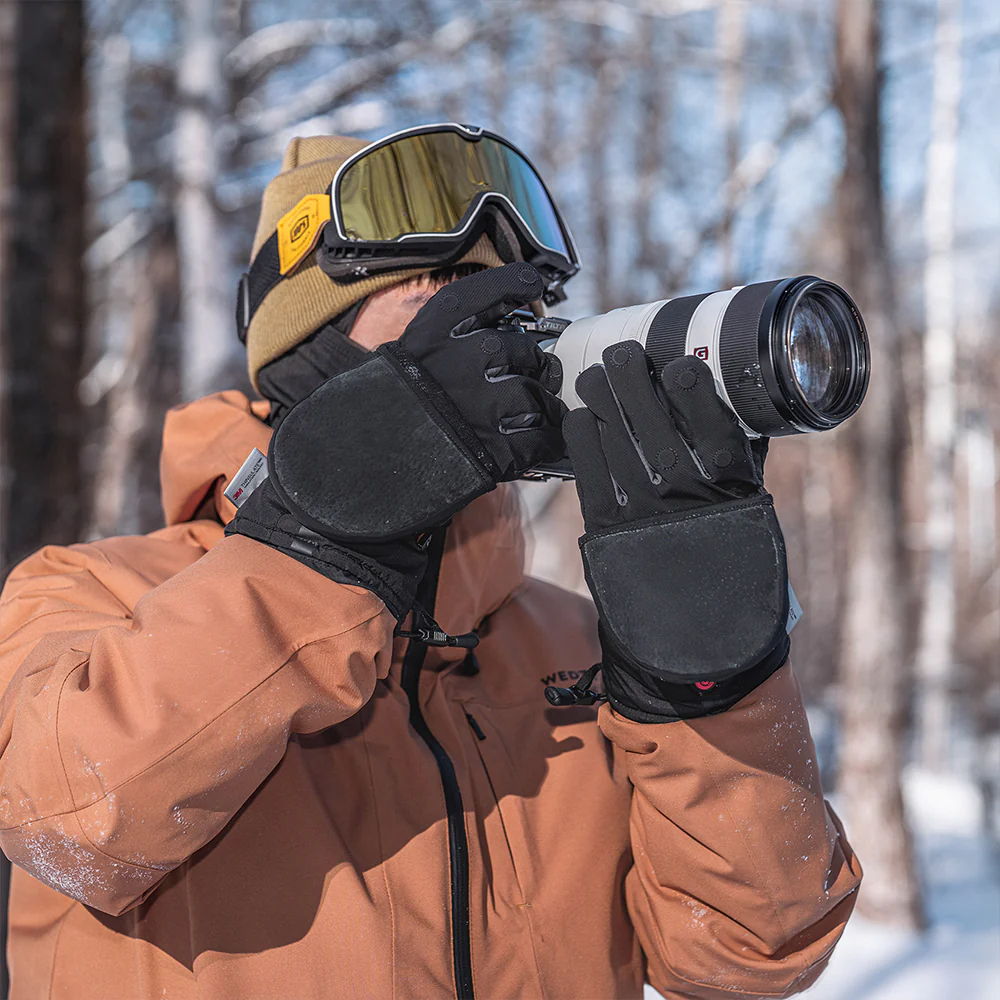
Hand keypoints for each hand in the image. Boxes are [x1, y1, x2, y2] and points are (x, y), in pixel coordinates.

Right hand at [231, 263, 562, 621]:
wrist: (350, 467)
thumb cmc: (372, 413)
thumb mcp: (402, 358)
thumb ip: (446, 343)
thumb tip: (493, 338)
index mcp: (440, 327)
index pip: (496, 289)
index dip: (517, 287)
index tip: (531, 288)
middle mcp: (468, 356)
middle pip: (527, 349)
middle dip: (530, 366)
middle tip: (520, 380)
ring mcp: (486, 403)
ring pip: (540, 393)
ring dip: (539, 406)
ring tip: (523, 418)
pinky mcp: (497, 449)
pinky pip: (541, 437)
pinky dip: (543, 442)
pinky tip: (530, 444)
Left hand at [563, 342, 789, 721]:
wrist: (701, 651)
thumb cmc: (733, 579)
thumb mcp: (752, 521)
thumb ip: (742, 471)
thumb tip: (738, 417)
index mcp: (732, 490)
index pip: (711, 421)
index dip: (690, 385)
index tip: (677, 360)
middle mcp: (688, 496)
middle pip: (654, 419)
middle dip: (634, 379)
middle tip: (620, 353)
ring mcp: (645, 513)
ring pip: (618, 440)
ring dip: (601, 401)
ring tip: (592, 376)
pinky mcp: (610, 532)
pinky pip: (591, 475)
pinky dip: (583, 443)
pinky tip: (578, 419)